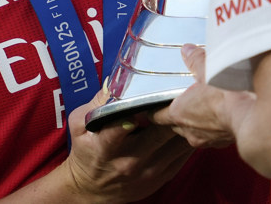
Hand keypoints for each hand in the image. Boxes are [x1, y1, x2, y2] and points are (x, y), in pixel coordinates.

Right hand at [60, 84, 193, 202]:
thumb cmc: (86, 152)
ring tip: (191, 103)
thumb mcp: (79, 125)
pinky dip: (189, 137)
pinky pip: (184, 155)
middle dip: (171, 112)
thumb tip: (114, 80)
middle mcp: (130, 160)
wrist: (92, 190)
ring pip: (177, 144)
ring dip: (185, 124)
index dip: (133, 114)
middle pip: (160, 134)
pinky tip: (190, 123)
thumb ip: (95, 103)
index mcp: (106, 147)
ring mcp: (150, 171)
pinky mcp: (163, 176)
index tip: (144, 100)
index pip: (118, 131)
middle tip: (182, 90)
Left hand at [151, 45, 246, 149]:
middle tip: (183, 101)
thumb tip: (188, 50)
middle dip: (178, 115)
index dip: (155, 110)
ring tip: (203, 108)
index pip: (157, 116)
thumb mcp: (207, 69)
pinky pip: (212, 136)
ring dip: (196, 122)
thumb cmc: (225, 94)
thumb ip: (195, 59)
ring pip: (194, 132)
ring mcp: (207, 140)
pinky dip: (213, 127)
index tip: (153, 106)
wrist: (252, 114)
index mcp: (178, 113)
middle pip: (175, 125)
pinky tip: (220, 115)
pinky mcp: (222, 143)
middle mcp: (189, 131)